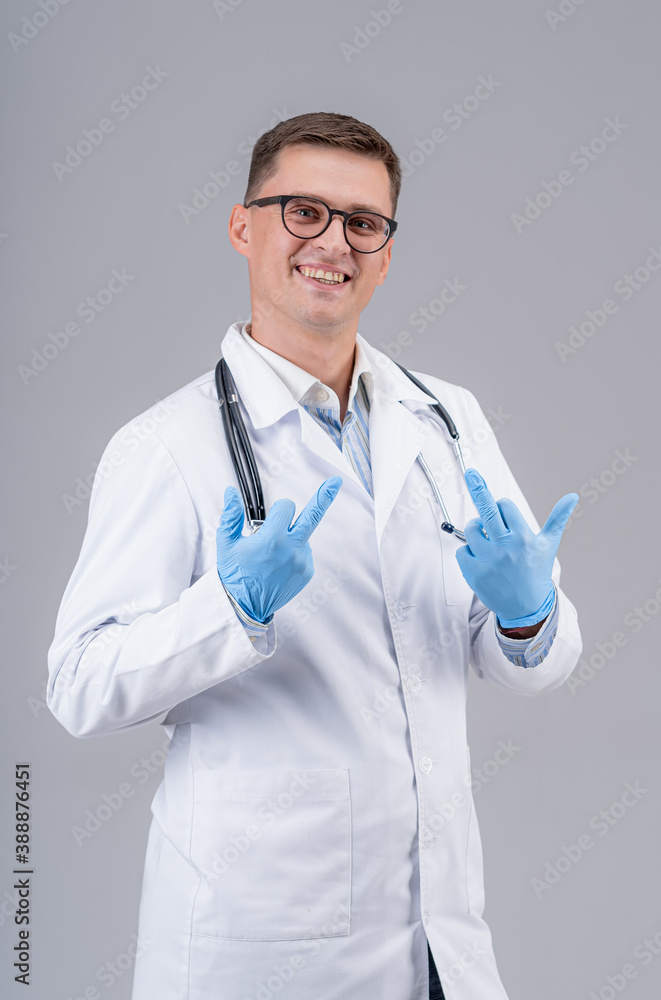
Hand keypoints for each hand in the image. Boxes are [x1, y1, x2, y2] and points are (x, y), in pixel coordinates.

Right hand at [216, 477, 342, 622]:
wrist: (244, 607)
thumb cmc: (234, 574)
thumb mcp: (226, 543)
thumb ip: (231, 515)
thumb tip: (231, 492)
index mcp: (273, 539)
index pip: (286, 507)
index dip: (278, 510)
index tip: (272, 516)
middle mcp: (292, 549)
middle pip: (313, 515)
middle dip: (325, 496)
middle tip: (336, 481)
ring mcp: (302, 562)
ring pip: (302, 536)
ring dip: (291, 537)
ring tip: (271, 556)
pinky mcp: (307, 572)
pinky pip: (304, 552)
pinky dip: (294, 552)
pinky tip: (279, 564)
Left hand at [455, 468, 577, 627]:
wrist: (526, 608)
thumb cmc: (536, 571)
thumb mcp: (549, 545)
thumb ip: (557, 518)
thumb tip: (573, 495)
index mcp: (523, 537)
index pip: (505, 505)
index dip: (503, 508)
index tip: (505, 516)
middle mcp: (505, 547)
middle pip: (487, 510)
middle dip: (478, 488)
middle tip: (470, 473)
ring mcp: (488, 560)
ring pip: (471, 528)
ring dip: (476, 529)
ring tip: (488, 540)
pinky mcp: (473, 572)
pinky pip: (461, 550)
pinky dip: (469, 552)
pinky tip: (482, 560)